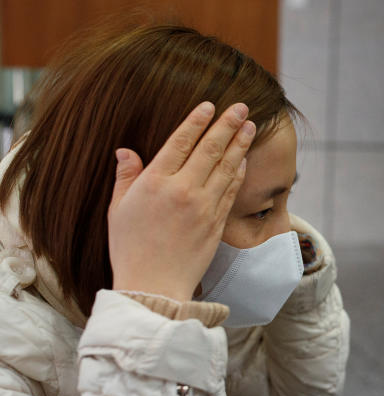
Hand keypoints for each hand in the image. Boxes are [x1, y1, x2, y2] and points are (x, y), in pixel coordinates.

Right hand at [108, 102, 255, 300]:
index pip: (180, 142)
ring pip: (226, 168)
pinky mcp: (218, 223)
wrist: (154, 286)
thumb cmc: (130, 248)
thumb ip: (126, 177)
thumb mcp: (118, 209)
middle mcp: (183, 190)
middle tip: (241, 107)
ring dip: (240, 144)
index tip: (209, 106)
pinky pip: (232, 191)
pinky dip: (239, 172)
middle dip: (227, 125)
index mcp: (155, 182)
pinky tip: (244, 160)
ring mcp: (204, 207)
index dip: (197, 121)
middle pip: (210, 149)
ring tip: (250, 126)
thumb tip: (126, 151)